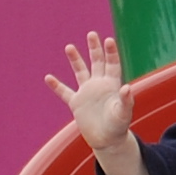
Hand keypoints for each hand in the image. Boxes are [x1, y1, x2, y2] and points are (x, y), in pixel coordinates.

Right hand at [45, 32, 138, 154]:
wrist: (107, 140)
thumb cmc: (119, 126)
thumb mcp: (124, 113)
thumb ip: (126, 100)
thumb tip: (127, 88)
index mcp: (112, 85)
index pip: (112, 64)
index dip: (110, 52)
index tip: (108, 40)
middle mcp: (99, 85)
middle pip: (97, 62)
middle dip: (94, 48)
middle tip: (92, 34)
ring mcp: (87, 93)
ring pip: (80, 72)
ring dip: (75, 60)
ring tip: (70, 47)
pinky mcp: (76, 103)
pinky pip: (64, 92)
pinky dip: (56, 86)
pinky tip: (48, 78)